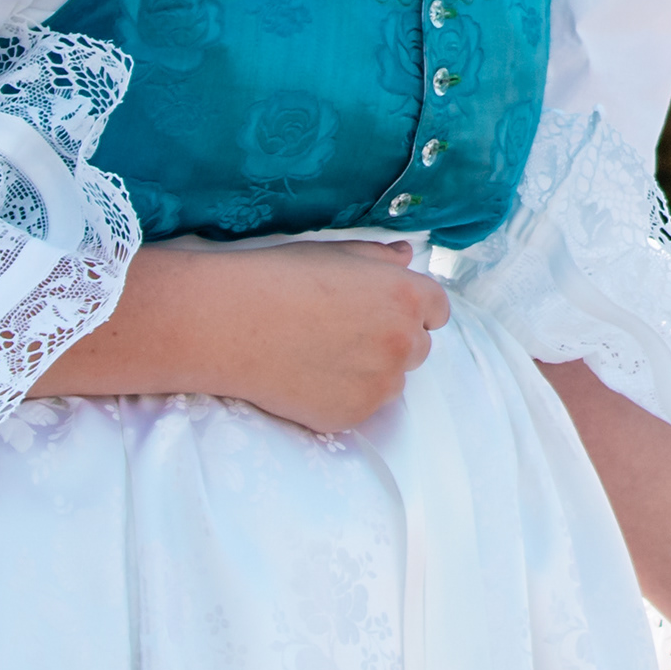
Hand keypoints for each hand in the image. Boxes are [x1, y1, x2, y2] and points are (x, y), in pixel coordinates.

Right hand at [202, 241, 450, 433]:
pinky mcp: (353, 415)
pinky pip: (361, 407)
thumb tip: (405, 257)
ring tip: (322, 353)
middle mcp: (404, 343)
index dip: (410, 308)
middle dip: (391, 340)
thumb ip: (379, 259)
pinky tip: (308, 376)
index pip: (437, 310)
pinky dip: (343, 395)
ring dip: (371, 371)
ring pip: (391, 381)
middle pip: (418, 347)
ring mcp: (380, 384)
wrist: (233, 323)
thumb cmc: (281, 278)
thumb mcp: (336, 254)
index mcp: (406, 296)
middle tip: (344, 331)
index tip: (380, 310)